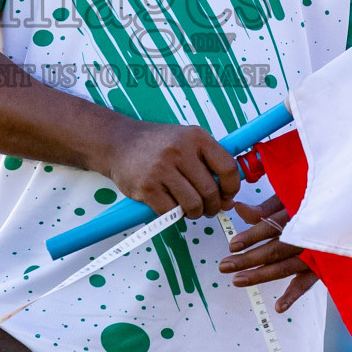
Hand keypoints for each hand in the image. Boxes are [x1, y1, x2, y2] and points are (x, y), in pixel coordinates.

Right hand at [102, 121, 240, 219]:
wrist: (119, 142)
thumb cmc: (157, 145)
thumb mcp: (186, 140)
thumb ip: (208, 162)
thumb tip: (228, 197)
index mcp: (196, 137)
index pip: (228, 167)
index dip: (232, 188)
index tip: (227, 196)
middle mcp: (180, 151)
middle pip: (210, 191)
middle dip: (212, 206)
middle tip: (207, 208)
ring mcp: (162, 169)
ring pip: (193, 205)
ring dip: (195, 213)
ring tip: (190, 208)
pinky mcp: (147, 187)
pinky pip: (171, 211)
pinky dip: (174, 214)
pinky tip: (171, 205)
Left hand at [217, 196, 318, 312]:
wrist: (350, 213)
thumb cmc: (313, 202)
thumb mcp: (290, 197)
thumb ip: (265, 207)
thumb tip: (238, 208)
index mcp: (297, 214)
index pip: (269, 227)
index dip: (250, 236)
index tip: (232, 245)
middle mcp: (305, 236)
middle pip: (273, 250)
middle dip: (247, 259)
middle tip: (224, 266)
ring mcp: (314, 254)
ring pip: (284, 267)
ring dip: (260, 276)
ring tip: (238, 280)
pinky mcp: (322, 268)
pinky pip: (306, 283)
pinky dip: (293, 295)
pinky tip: (278, 307)